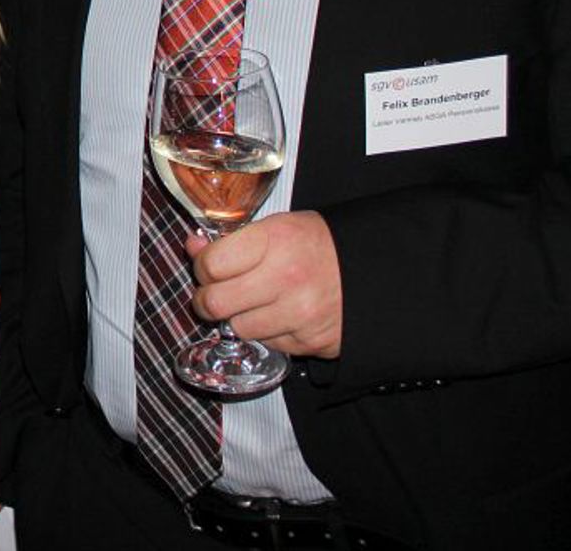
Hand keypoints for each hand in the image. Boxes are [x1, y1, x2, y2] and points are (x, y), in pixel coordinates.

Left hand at [187, 211, 341, 358]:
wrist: (376, 272)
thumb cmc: (319, 246)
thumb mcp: (278, 228)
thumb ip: (233, 240)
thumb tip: (193, 248)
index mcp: (276, 240)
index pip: (211, 264)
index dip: (203, 267)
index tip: (210, 267)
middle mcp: (286, 278)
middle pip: (215, 303)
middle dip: (208, 300)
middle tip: (216, 295)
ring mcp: (299, 314)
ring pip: (238, 328)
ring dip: (239, 318)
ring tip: (256, 302)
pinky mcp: (310, 343)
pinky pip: (267, 343)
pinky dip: (267, 333)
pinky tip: (281, 315)